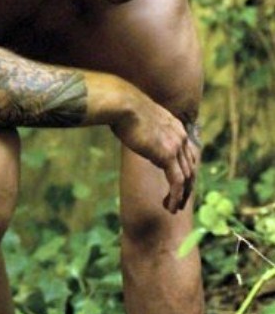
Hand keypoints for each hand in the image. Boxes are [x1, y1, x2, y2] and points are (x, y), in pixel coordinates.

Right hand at [111, 88, 197, 213]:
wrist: (122, 105)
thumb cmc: (122, 109)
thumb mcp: (138, 119)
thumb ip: (143, 129)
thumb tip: (132, 131)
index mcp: (176, 127)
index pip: (188, 154)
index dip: (185, 172)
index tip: (178, 185)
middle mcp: (180, 136)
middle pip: (190, 168)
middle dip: (186, 188)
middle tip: (178, 202)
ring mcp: (176, 146)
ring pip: (186, 177)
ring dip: (180, 196)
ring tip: (172, 208)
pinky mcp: (167, 155)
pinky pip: (177, 181)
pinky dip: (175, 196)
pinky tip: (169, 206)